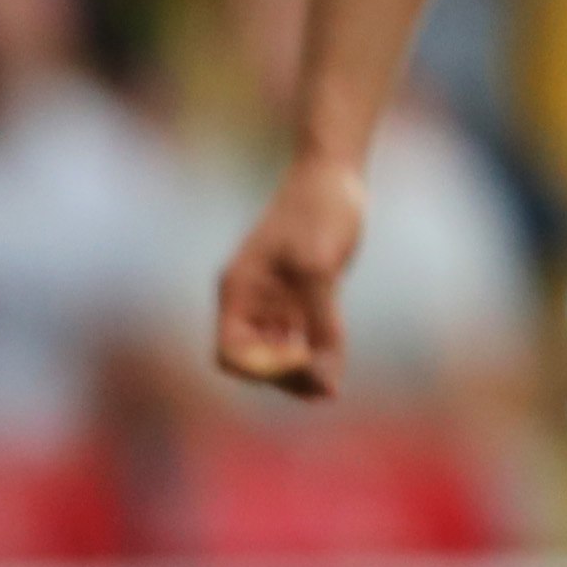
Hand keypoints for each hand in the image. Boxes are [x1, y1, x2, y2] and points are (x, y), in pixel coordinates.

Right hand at [213, 152, 368, 401]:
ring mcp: (274, 298)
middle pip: (254, 359)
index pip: (231, 353)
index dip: (263, 367)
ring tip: (328, 391)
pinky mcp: (300, 295)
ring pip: (277, 352)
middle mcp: (250, 300)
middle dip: (283, 378)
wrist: (334, 174)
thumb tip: (323, 373)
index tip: (302, 356)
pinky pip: (299, 335)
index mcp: (238, 292)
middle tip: (324, 389)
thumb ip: (318, 320)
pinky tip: (333, 369)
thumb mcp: (319, 268)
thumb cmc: (319, 212)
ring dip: (299, 373)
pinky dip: (314, 353)